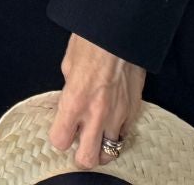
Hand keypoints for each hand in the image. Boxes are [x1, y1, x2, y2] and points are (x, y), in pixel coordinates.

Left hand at [50, 33, 146, 168]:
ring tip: (96, 137)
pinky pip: (125, 135)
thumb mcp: (68, 66)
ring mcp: (118, 115)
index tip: (60, 131)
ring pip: (110, 151)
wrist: (119, 34)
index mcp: (74, 101)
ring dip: (101, 147)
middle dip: (81, 156)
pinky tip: (112, 124)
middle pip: (87, 159)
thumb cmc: (90, 43)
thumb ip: (69, 91)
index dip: (58, 138)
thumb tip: (70, 103)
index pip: (60, 140)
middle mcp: (96, 114)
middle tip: (79, 146)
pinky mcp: (134, 111)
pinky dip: (117, 134)